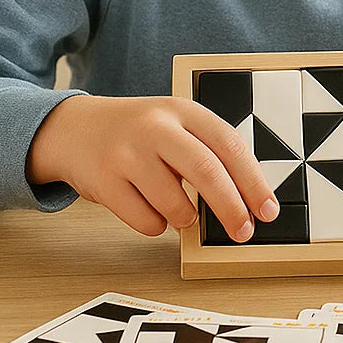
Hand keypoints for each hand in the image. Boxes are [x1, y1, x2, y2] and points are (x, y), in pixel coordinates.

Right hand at [26, 94, 279, 238]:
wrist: (74, 129)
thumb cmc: (138, 134)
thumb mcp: (175, 124)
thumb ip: (207, 152)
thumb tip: (246, 200)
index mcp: (183, 110)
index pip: (229, 144)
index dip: (253, 180)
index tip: (269, 210)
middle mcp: (156, 126)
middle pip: (206, 171)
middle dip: (231, 208)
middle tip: (244, 232)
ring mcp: (127, 152)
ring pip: (174, 204)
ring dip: (186, 219)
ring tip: (183, 214)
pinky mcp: (103, 180)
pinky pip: (144, 221)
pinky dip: (156, 226)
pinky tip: (150, 210)